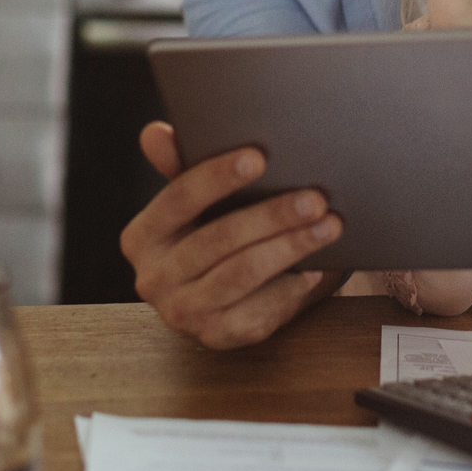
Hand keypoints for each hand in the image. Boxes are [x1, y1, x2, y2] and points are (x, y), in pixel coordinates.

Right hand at [120, 121, 344, 348]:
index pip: (178, 199)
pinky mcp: (216, 336)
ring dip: (290, 248)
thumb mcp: (196, 200)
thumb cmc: (209, 230)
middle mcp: (153, 278)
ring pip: (242, 274)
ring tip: (329, 226)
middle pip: (217, 239)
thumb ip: (180, 164)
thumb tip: (155, 134)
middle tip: (315, 198)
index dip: (217, 177)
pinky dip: (290, 287)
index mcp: (142, 235)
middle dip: (271, 216)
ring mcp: (182, 312)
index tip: (259, 157)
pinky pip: (259, 310)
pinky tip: (317, 267)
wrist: (219, 293)